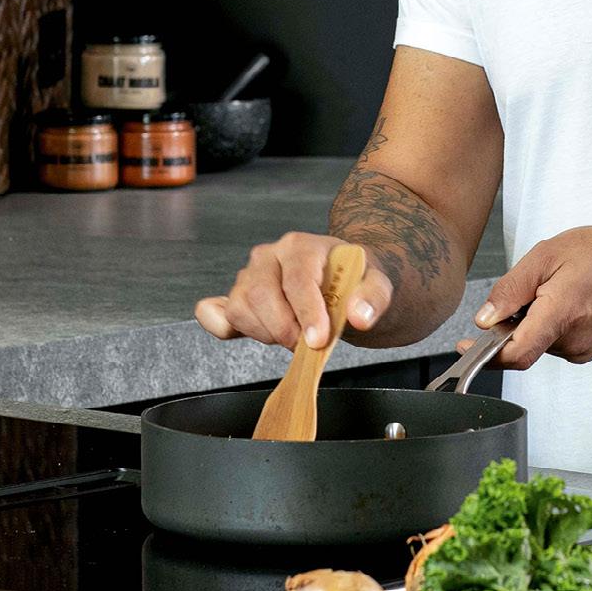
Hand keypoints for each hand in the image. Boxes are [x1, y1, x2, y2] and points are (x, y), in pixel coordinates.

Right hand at [194, 232, 395, 349]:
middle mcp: (269, 257)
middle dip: (284, 328)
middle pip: (260, 294)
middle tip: (307, 344)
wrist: (345, 283)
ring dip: (266, 332)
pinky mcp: (237, 299)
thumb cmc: (356, 281)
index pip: (297, 280)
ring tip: (292, 334)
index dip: (307, 313)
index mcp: (301, 246)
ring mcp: (249, 276)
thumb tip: (359, 316)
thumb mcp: (378, 284)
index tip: (318, 339)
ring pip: (240, 308)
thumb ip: (373, 297)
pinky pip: (213, 312)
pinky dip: (219, 325)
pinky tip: (241, 331)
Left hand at [476, 225, 591, 369]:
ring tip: (558, 287)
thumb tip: (485, 319)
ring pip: (541, 342)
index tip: (466, 347)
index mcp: (560, 316)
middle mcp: (574, 341)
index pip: (516, 355)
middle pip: (524, 345)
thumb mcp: (548, 255)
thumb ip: (512, 289)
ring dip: (536, 320)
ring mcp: (584, 348)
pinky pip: (558, 341)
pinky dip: (553, 324)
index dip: (485, 355)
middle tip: (532, 287)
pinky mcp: (590, 348)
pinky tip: (568, 299)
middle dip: (516, 321)